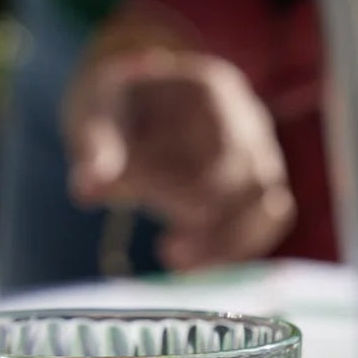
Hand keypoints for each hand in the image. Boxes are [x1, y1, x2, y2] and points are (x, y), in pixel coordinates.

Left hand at [64, 48, 295, 270]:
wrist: (135, 103)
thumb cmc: (118, 103)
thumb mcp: (97, 111)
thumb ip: (96, 146)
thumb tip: (87, 188)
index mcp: (215, 91)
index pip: (235, 147)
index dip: (214, 188)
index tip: (180, 217)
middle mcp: (249, 124)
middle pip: (259, 182)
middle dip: (217, 225)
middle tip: (169, 253)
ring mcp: (259, 158)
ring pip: (270, 210)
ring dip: (227, 245)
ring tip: (178, 263)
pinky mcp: (253, 193)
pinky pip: (260, 227)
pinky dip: (230, 251)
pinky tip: (191, 266)